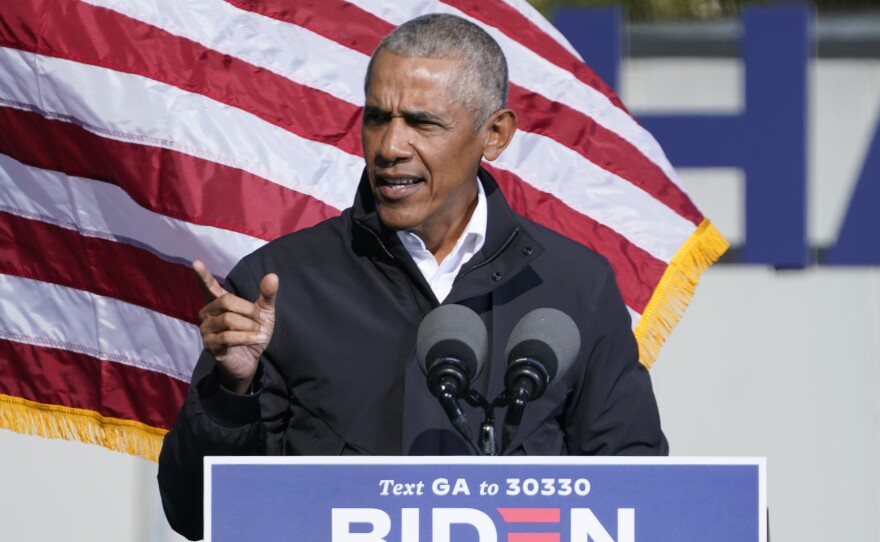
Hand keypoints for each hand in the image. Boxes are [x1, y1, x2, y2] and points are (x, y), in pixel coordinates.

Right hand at [192, 260, 277, 393]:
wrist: (251, 361)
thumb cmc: (253, 333)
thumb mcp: (264, 313)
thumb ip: (267, 295)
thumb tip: (272, 275)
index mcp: (218, 302)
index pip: (208, 286)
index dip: (203, 275)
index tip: (196, 262)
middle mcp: (208, 314)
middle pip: (226, 301)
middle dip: (249, 310)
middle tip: (261, 321)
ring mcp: (206, 330)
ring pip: (228, 320)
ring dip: (250, 327)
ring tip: (259, 333)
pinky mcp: (210, 346)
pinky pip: (228, 337)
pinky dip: (247, 337)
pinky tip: (258, 339)